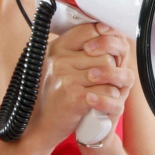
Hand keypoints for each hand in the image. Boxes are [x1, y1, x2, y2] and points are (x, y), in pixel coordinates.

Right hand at [28, 23, 135, 146]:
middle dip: (112, 69)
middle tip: (106, 80)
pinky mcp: (74, 97)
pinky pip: (108, 91)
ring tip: (103, 92)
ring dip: (112, 85)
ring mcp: (65, 78)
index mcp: (56, 49)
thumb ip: (77, 49)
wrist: (41, 125)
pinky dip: (111, 100)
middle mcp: (59, 60)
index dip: (106, 40)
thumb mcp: (59, 66)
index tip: (110, 51)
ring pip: (109, 71)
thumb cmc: (54, 96)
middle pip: (105, 54)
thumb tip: (106, 28)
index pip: (89, 30)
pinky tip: (101, 104)